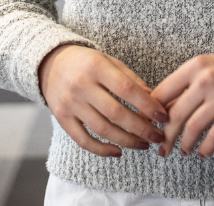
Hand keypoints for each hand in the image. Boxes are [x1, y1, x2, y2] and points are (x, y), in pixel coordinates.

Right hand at [39, 44, 167, 157]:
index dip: (147, 105)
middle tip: (157, 137)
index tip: (163, 117)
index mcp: (96, 67)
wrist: (51, 63)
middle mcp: (81, 86)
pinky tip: (118, 151)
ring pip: (102, 129)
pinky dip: (102, 150)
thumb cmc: (87, 62)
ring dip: (127, 141)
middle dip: (141, 128)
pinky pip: (83, 140)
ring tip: (143, 144)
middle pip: (116, 113)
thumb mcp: (109, 62)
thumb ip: (131, 80)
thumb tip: (155, 102)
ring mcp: (70, 104)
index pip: (126, 89)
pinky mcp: (62, 118)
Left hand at [150, 54, 213, 157]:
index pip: (163, 92)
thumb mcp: (206, 69)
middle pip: (176, 114)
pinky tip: (202, 152)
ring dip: (185, 144)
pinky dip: (205, 148)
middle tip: (162, 148)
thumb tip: (161, 111)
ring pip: (193, 127)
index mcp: (194, 66)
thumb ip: (186, 86)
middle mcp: (206, 80)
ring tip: (184, 150)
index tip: (151, 126)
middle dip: (166, 136)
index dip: (153, 113)